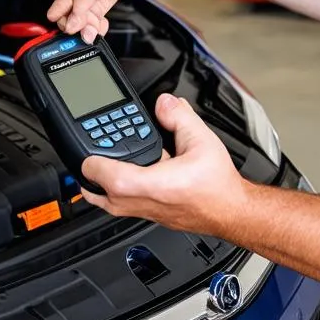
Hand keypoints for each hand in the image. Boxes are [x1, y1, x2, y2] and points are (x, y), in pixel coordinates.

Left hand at [81, 93, 250, 238]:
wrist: (232, 210)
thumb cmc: (219, 185)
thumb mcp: (202, 139)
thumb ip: (180, 117)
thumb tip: (164, 103)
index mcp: (153, 185)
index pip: (109, 178)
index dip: (94, 161)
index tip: (90, 149)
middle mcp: (144, 203)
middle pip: (99, 195)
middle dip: (89, 175)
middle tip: (87, 156)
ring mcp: (146, 213)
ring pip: (109, 205)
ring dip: (100, 186)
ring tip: (97, 167)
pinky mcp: (151, 216)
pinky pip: (123, 207)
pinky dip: (116, 192)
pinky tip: (127, 175)